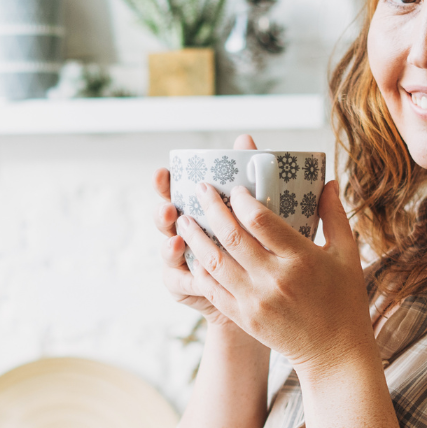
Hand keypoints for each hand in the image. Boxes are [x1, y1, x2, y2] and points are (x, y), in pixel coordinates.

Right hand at [153, 134, 258, 330]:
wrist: (263, 288)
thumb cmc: (257, 244)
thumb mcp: (256, 211)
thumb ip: (246, 176)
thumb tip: (245, 139)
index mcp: (196, 209)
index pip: (174, 191)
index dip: (164, 183)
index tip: (163, 173)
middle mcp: (184, 232)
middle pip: (165, 220)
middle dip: (162, 213)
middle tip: (169, 209)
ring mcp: (181, 260)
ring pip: (168, 252)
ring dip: (169, 247)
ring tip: (177, 242)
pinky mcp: (185, 286)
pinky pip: (180, 283)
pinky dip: (187, 280)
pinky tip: (195, 277)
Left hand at [175, 173, 377, 375]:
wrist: (334, 352)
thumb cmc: (344, 300)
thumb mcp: (347, 255)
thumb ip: (334, 216)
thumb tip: (329, 181)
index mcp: (301, 258)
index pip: (260, 220)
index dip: (242, 200)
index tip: (234, 188)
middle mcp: (275, 279)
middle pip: (232, 236)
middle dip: (211, 208)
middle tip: (200, 189)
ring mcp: (256, 301)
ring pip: (214, 262)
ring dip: (195, 238)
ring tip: (184, 220)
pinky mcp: (245, 318)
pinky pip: (213, 289)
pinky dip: (200, 269)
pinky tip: (193, 255)